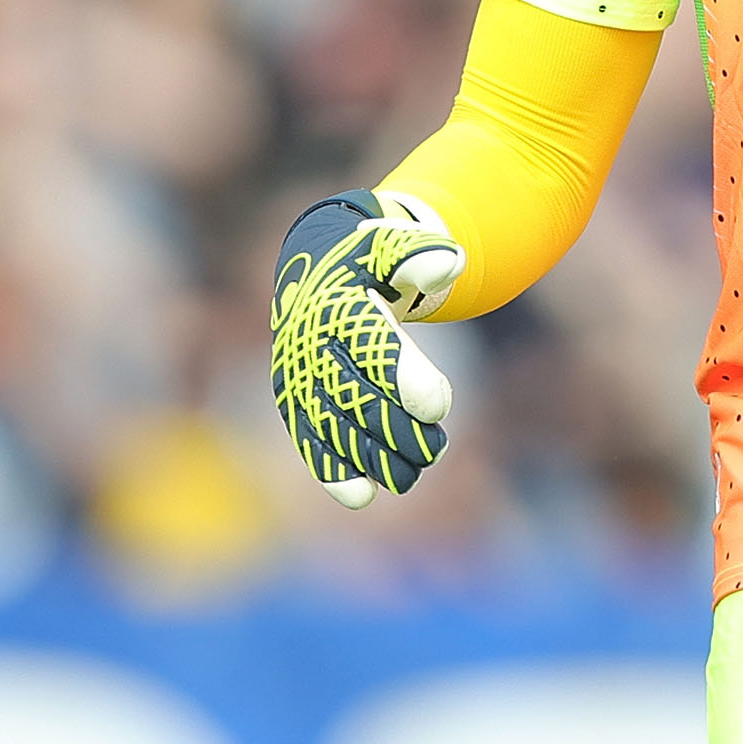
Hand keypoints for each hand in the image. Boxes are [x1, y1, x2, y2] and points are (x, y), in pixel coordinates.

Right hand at [268, 190, 462, 509]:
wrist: (315, 265)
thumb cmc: (371, 259)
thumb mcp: (395, 247)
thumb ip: (422, 255)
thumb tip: (449, 264)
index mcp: (339, 302)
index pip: (372, 345)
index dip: (404, 376)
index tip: (438, 407)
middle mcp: (311, 341)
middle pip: (353, 394)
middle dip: (395, 428)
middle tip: (436, 450)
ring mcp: (297, 373)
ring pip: (330, 424)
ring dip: (370, 456)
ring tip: (410, 476)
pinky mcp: (293, 398)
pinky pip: (307, 436)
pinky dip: (330, 468)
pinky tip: (361, 496)